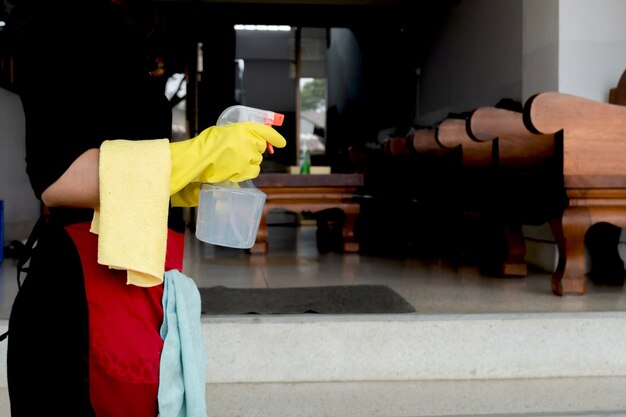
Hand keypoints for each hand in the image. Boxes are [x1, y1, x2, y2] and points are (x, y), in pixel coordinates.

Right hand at [170, 122, 285, 206]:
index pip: (266, 131)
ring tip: (232, 161)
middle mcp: (249, 141)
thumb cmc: (208, 144)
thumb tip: (252, 140)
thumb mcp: (225, 131)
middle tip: (238, 152)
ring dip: (249, 162)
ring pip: (257, 160)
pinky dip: (247, 171)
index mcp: (244, 128)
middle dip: (253, 150)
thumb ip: (241, 134)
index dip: (275, 138)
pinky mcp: (245, 170)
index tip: (281, 143)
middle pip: (260, 148)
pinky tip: (235, 169)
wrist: (198, 158)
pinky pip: (254, 171)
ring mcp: (248, 157)